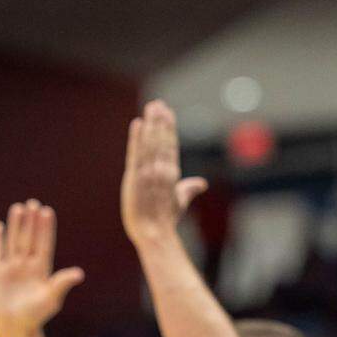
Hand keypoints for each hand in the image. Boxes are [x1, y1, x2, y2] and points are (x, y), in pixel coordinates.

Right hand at [0, 200, 84, 336]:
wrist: (14, 329)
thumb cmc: (35, 316)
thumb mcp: (50, 299)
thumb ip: (62, 283)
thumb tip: (80, 273)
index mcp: (41, 270)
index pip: (44, 244)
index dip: (46, 228)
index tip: (47, 211)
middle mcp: (26, 266)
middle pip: (29, 238)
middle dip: (31, 221)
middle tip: (33, 203)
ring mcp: (11, 268)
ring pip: (13, 241)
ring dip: (16, 225)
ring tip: (18, 207)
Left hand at [120, 99, 206, 246]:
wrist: (154, 233)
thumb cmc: (165, 221)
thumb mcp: (180, 202)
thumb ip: (189, 189)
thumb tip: (202, 183)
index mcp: (173, 174)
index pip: (171, 145)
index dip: (169, 128)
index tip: (167, 112)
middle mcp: (162, 171)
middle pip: (162, 140)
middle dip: (161, 120)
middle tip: (158, 103)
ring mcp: (149, 173)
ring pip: (150, 143)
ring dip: (151, 124)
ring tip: (150, 107)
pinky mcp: (135, 178)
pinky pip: (136, 154)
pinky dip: (136, 138)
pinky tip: (137, 124)